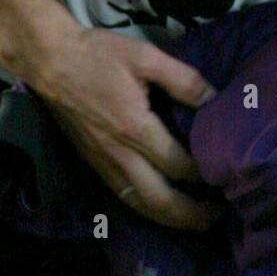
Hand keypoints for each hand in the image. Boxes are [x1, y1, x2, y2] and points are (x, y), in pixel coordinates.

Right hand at [26, 19, 223, 229]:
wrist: (49, 60)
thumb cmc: (99, 54)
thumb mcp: (146, 56)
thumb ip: (183, 80)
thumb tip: (216, 99)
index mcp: (135, 128)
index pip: (178, 165)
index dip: (205, 175)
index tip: (227, 176)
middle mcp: (118, 154)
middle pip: (159, 200)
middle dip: (191, 214)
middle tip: (219, 217)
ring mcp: (102, 162)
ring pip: (138, 205)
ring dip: (169, 219)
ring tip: (195, 221)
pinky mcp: (92, 162)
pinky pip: (122, 196)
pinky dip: (145, 208)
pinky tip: (159, 206)